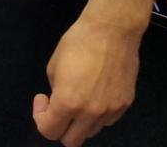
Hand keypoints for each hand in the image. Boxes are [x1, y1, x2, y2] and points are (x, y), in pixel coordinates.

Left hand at [33, 14, 142, 145]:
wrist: (111, 31)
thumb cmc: (77, 43)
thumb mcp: (54, 67)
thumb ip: (56, 93)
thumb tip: (60, 104)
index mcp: (68, 102)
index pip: (49, 131)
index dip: (40, 118)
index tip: (43, 100)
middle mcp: (91, 113)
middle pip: (72, 140)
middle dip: (60, 128)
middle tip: (57, 107)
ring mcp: (111, 111)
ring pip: (91, 131)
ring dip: (79, 122)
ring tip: (78, 99)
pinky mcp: (126, 105)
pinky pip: (108, 120)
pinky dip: (97, 115)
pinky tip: (94, 94)